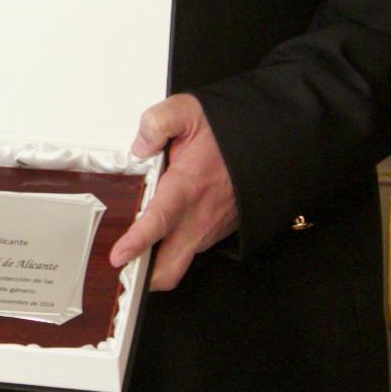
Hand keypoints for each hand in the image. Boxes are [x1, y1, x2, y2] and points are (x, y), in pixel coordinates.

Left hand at [112, 96, 238, 291]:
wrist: (272, 144)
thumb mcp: (190, 112)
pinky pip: (191, 247)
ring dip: (158, 261)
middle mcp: (200, 216)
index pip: (159, 221)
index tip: (118, 256)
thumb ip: (158, 122)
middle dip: (144, 279)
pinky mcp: (218, 232)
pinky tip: (164, 231)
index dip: (137, 242)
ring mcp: (210, 228)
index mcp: (188, 187)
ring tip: (136, 250)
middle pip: (170, 268)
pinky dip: (174, 247)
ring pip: (179, 260)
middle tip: (122, 272)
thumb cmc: (230, 133)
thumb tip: (139, 145)